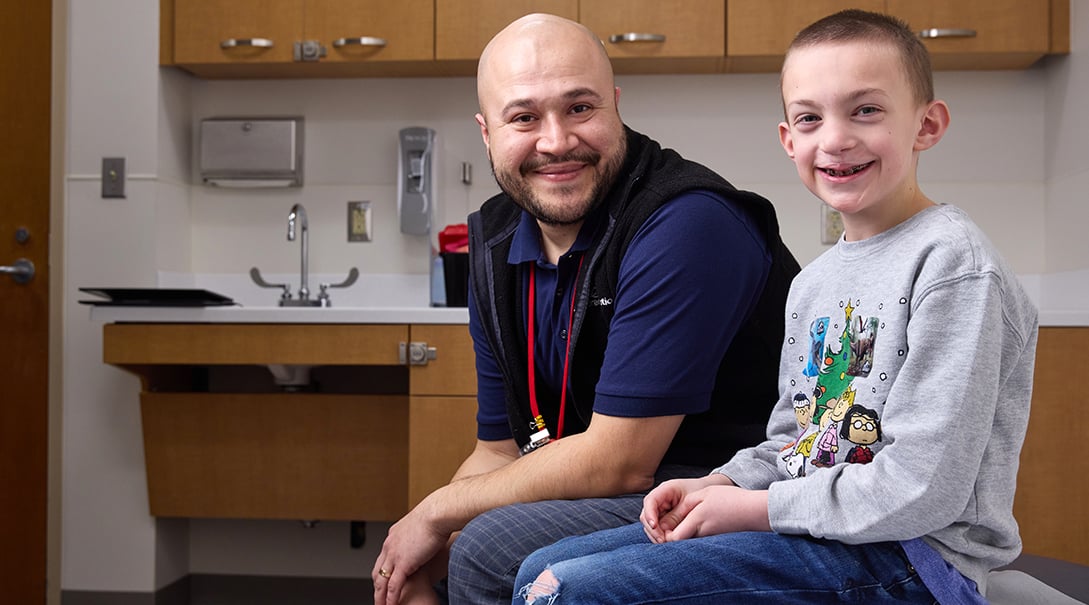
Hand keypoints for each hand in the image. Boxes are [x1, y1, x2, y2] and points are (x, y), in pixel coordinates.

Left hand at [373, 507, 448, 604]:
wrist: (437, 513)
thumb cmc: (437, 515)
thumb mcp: (422, 525)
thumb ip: (419, 534)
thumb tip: (427, 536)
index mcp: (393, 536)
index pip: (382, 559)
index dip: (382, 572)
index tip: (383, 582)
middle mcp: (389, 546)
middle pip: (377, 571)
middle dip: (377, 587)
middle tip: (379, 598)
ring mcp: (394, 555)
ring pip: (382, 581)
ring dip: (380, 596)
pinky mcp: (403, 563)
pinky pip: (394, 585)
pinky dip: (391, 598)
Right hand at [640, 475, 724, 541]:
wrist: (709, 492)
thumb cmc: (701, 493)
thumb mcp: (690, 503)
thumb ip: (677, 516)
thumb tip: (666, 532)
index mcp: (665, 490)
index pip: (650, 501)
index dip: (650, 514)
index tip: (654, 526)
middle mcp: (659, 500)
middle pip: (646, 515)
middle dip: (652, 529)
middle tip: (663, 540)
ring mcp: (660, 510)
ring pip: (649, 524)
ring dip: (655, 535)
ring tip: (666, 543)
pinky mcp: (663, 519)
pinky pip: (657, 529)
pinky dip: (661, 536)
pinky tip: (668, 542)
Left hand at [643, 483, 769, 542]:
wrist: (756, 511)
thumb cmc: (731, 499)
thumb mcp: (705, 493)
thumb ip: (686, 505)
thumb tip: (670, 517)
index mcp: (697, 520)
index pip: (672, 538)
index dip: (662, 535)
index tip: (658, 526)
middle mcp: (702, 533)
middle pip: (679, 542)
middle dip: (668, 537)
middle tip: (662, 527)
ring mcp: (709, 538)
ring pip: (687, 541)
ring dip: (680, 535)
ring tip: (675, 524)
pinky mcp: (715, 540)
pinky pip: (697, 540)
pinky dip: (691, 535)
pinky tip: (692, 525)